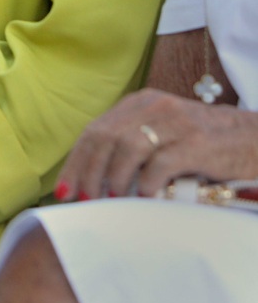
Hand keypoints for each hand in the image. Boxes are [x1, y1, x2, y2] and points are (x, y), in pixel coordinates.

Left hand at [56, 88, 257, 201]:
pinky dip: (147, 183)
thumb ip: (132, 143)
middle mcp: (152, 107)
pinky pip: (161, 163)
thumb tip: (94, 177)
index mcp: (138, 103)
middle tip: (83, 200)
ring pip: (127, 147)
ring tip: (110, 199)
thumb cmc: (202, 141)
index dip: (76, 161)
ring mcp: (174, 123)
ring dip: (113, 177)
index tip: (64, 189)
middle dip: (87, 171)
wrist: (252, 136)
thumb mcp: (162, 131)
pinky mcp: (196, 143)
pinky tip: (143, 199)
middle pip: (104, 137)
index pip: (94, 130)